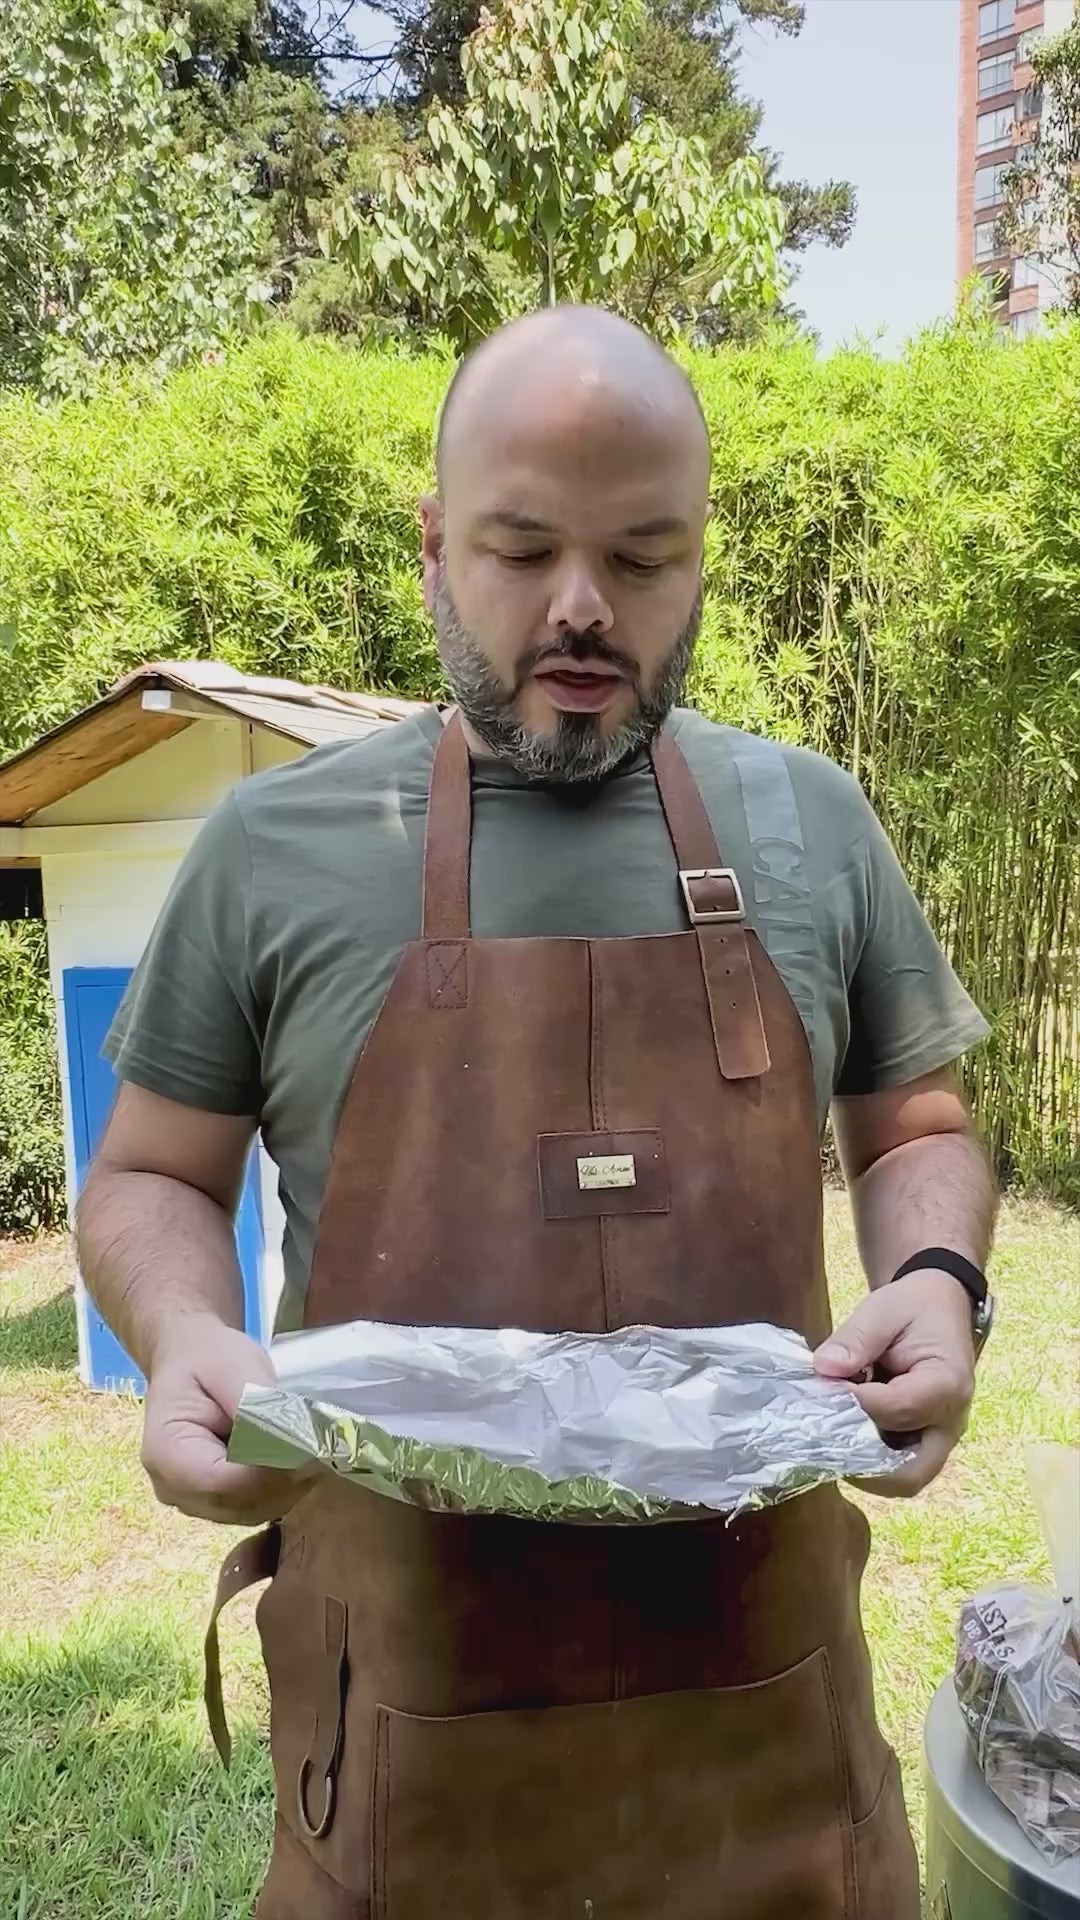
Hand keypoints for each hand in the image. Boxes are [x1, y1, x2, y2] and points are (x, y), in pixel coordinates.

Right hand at [141, 1314, 317, 1524]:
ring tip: (307, 1447)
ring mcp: (193, 1501)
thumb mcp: (230, 1364)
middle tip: (319, 1444)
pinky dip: (280, 1488)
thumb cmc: (206, 1358)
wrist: (188, 1360)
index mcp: (165, 1452)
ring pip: (252, 1511)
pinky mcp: (214, 1503)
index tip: (308, 1446)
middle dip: (284, 1479)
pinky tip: (292, 1457)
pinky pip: (255, 1507)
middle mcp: (173, 1488)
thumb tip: (289, 1439)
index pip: (223, 1483)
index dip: (269, 1472)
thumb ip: (254, 1404)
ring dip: (286, 1485)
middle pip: (239, 1503)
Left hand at [813, 1271, 976, 1496]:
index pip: (898, 1410)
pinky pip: (899, 1466)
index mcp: (947, 1383)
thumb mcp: (884, 1309)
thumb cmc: (913, 1307)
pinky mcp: (925, 1441)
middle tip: (823, 1437)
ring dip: (864, 1466)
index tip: (822, 1388)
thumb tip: (823, 1368)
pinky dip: (869, 1459)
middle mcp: (950, 1422)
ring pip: (904, 1478)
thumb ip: (855, 1338)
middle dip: (863, 1465)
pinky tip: (843, 1430)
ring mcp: (940, 1437)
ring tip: (829, 1434)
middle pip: (910, 1474)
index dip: (855, 1404)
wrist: (939, 1308)